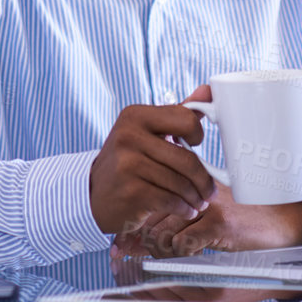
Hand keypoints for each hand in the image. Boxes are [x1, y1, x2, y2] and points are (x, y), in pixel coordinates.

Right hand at [89, 97, 215, 240]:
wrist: (92, 194)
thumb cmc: (126, 160)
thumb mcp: (146, 131)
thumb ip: (177, 113)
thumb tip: (207, 91)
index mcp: (136, 115)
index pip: (186, 119)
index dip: (198, 134)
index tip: (197, 146)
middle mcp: (129, 136)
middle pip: (187, 158)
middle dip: (204, 178)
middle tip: (209, 189)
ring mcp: (129, 165)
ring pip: (181, 183)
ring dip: (196, 197)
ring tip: (199, 202)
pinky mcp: (132, 192)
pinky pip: (171, 201)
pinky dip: (184, 208)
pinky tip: (186, 209)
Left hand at [112, 178, 301, 258]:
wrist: (283, 221)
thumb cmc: (246, 217)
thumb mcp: (210, 208)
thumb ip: (179, 214)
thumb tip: (139, 235)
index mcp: (194, 179)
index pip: (152, 195)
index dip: (135, 220)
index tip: (123, 239)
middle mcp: (199, 188)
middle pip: (153, 213)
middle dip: (142, 239)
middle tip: (137, 253)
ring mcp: (210, 205)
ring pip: (164, 230)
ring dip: (159, 250)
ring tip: (164, 257)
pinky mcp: (220, 224)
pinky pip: (184, 243)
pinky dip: (178, 255)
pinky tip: (184, 257)